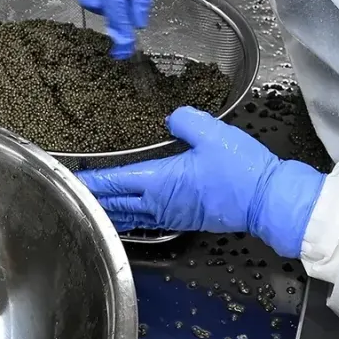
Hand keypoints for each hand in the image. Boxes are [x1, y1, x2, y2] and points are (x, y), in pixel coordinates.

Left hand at [78, 107, 324, 256]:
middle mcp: (160, 202)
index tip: (71, 178)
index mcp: (160, 181)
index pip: (114, 181)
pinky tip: (128, 214)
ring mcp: (171, 214)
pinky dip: (129, 216)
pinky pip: (146, 219)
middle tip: (71, 191)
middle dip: (92, 196)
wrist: (267, 200)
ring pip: (129, 214)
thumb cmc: (241, 170)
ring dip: (108, 208)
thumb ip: (184, 121)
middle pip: (115, 202)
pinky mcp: (184, 218)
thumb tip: (171, 119)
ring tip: (92, 204)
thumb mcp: (212, 132)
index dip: (91, 179)